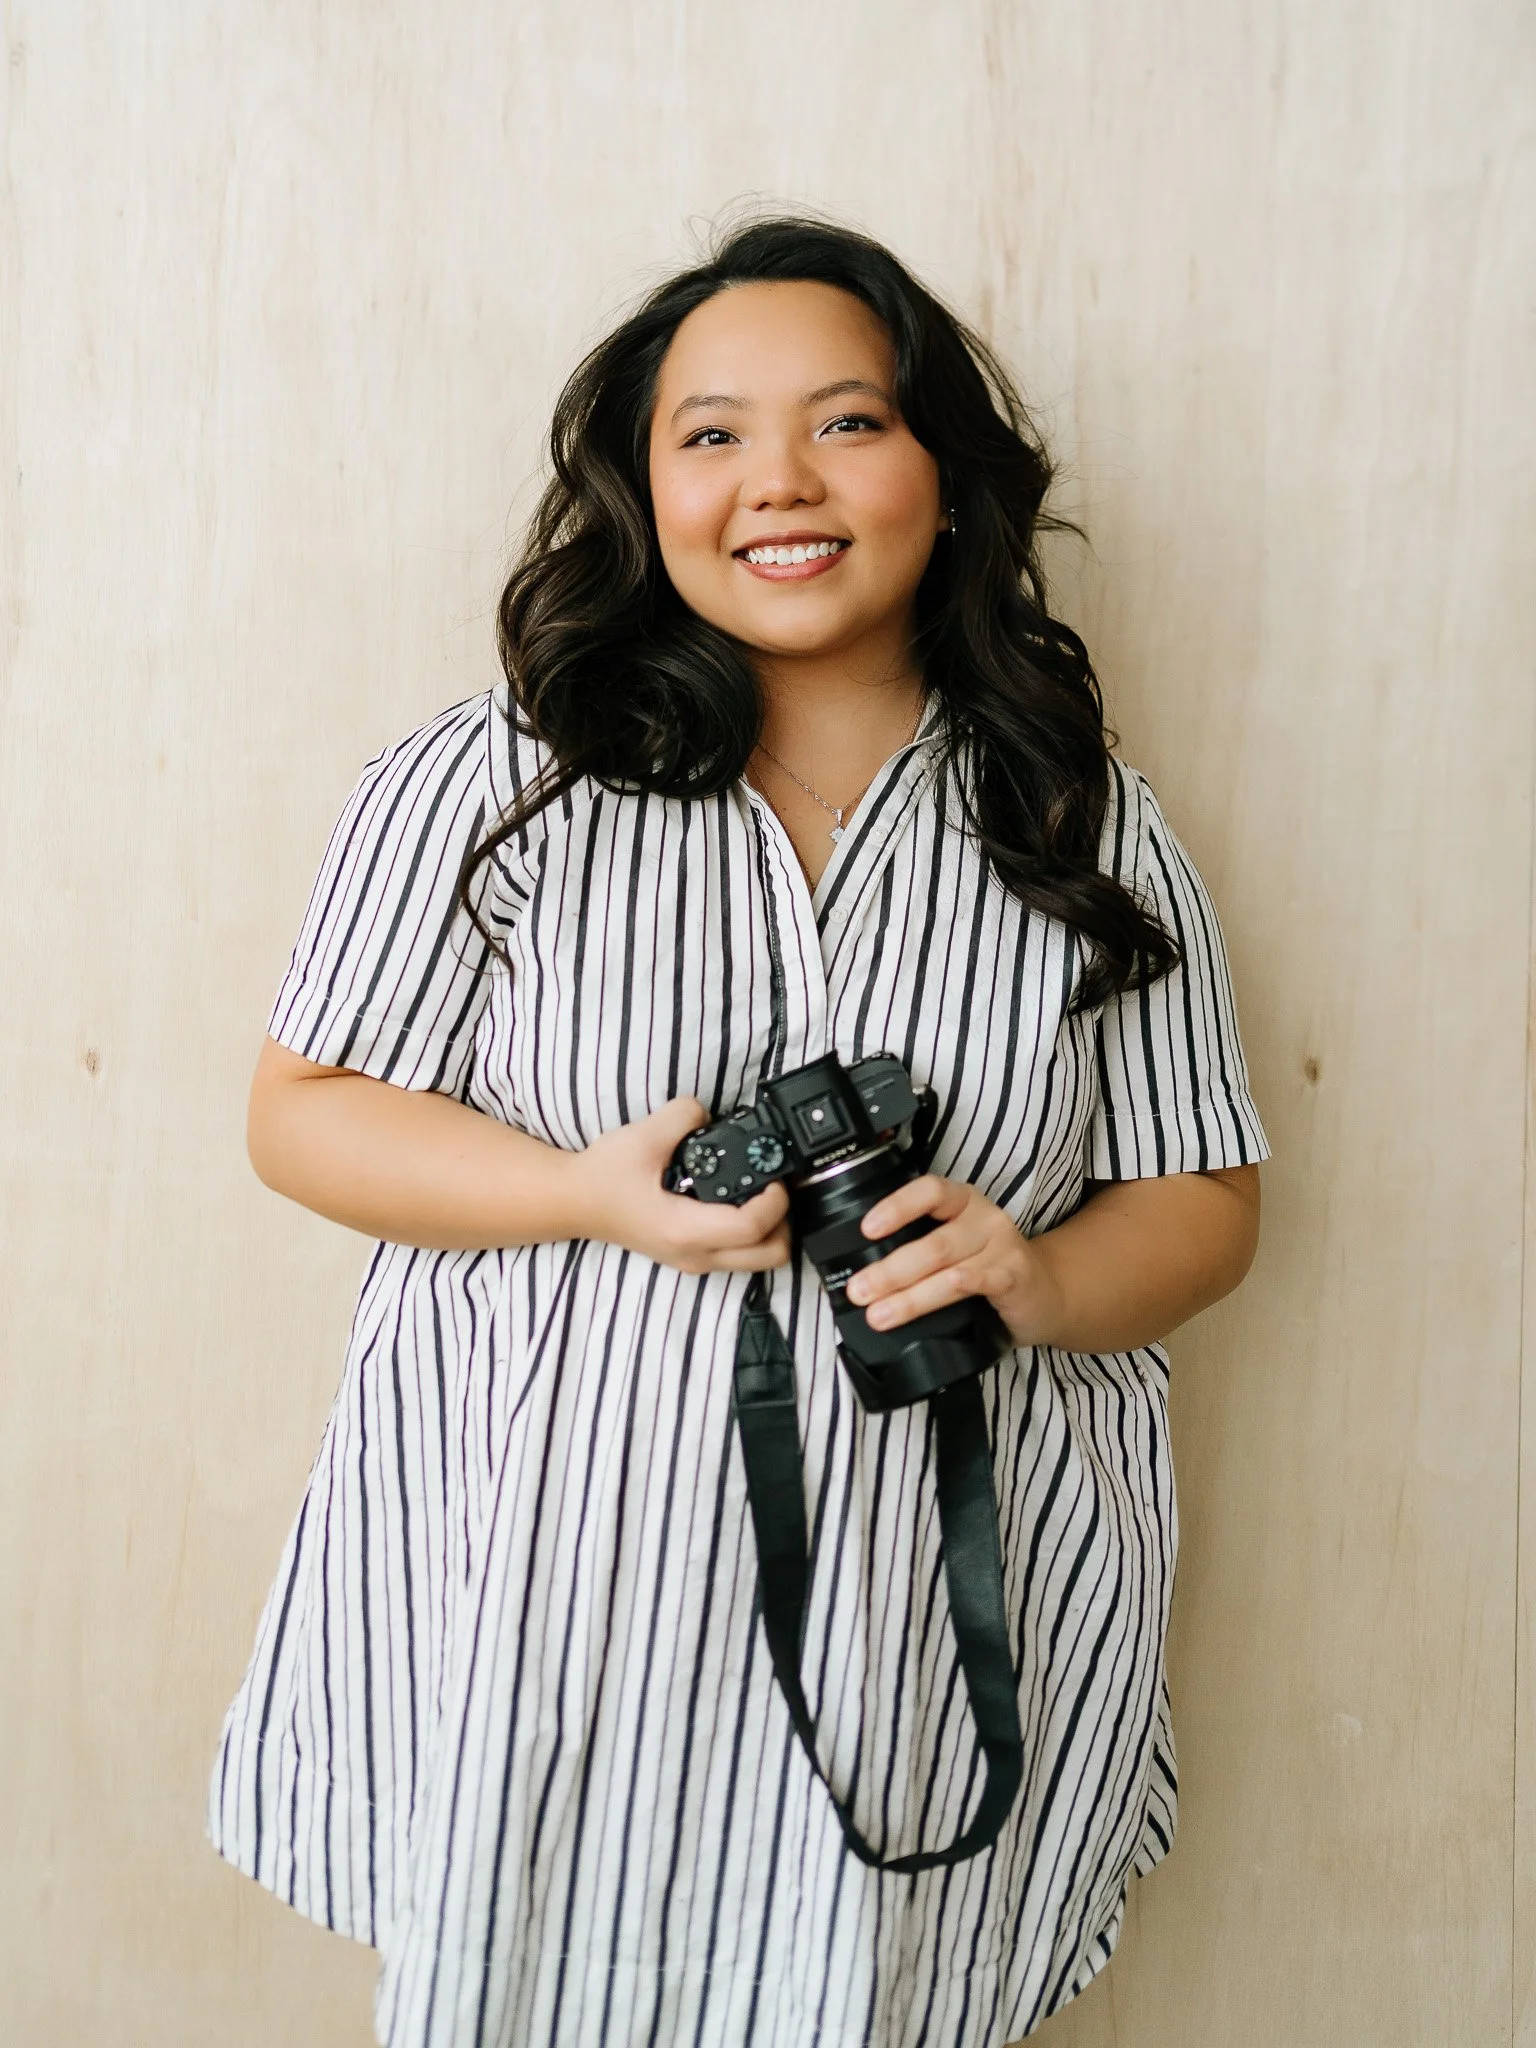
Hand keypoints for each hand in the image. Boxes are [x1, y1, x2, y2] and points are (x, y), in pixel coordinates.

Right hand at [569, 1095, 791, 1276]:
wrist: (575, 1201)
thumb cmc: (604, 1175)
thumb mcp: (643, 1136)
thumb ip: (684, 1116)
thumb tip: (709, 1113)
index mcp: (684, 1229)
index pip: (752, 1228)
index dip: (776, 1200)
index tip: (775, 1173)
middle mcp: (694, 1255)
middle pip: (769, 1256)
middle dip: (784, 1221)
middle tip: (773, 1185)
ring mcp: (693, 1261)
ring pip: (757, 1260)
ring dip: (770, 1229)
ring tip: (759, 1192)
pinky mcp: (690, 1257)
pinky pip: (738, 1255)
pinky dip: (752, 1234)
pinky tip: (737, 1200)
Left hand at [844, 1174, 1062, 1347]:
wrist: (1045, 1294)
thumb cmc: (989, 1268)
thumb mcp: (955, 1247)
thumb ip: (920, 1248)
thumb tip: (864, 1271)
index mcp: (963, 1202)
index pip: (929, 1191)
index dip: (896, 1207)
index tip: (867, 1230)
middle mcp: (984, 1219)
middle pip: (931, 1241)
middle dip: (889, 1270)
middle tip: (859, 1290)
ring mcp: (1002, 1247)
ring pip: (948, 1268)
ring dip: (909, 1296)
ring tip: (879, 1314)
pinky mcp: (1015, 1277)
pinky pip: (981, 1282)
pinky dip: (954, 1290)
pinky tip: (928, 1306)